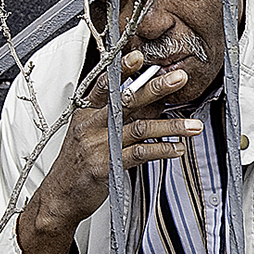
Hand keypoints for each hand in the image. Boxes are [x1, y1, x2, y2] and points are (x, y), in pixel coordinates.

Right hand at [17, 51, 201, 253]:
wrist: (60, 197)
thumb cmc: (77, 163)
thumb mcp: (88, 133)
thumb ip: (116, 115)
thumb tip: (151, 100)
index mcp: (85, 112)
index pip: (104, 84)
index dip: (121, 69)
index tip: (139, 56)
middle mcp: (91, 125)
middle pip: (127, 101)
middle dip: (156, 88)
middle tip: (179, 78)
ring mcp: (99, 146)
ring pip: (140, 128)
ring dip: (171, 126)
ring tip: (194, 126)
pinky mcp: (107, 167)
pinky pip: (140, 154)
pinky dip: (162, 150)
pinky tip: (178, 149)